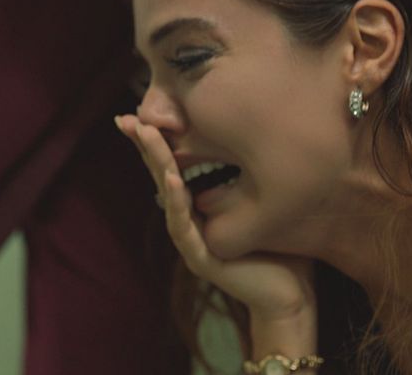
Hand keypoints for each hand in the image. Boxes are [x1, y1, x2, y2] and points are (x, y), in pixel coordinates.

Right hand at [115, 114, 316, 320]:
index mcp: (196, 209)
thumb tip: (257, 140)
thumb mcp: (260, 206)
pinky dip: (176, 200)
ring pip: (167, 195)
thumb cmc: (278, 251)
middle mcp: (187, 222)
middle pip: (160, 176)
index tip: (140, 113)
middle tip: (125, 119)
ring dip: (155, 163)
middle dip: (144, 146)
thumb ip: (246, 181)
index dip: (156, 143)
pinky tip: (172, 178)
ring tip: (144, 135)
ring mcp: (190, 241)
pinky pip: (184, 225)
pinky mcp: (200, 258)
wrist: (287, 298)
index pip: (171, 168)